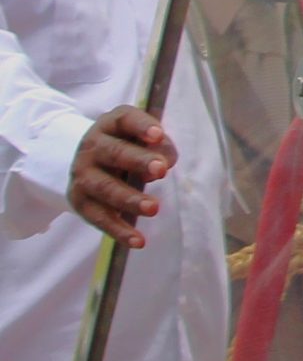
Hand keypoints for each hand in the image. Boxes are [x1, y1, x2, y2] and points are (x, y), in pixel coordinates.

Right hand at [68, 107, 175, 249]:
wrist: (86, 161)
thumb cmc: (125, 145)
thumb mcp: (140, 137)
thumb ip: (159, 146)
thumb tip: (166, 162)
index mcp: (110, 125)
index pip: (125, 119)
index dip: (142, 126)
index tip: (158, 135)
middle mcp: (93, 147)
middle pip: (115, 153)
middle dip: (139, 161)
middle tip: (162, 170)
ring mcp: (83, 174)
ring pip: (106, 188)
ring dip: (130, 199)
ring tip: (154, 208)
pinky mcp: (80, 201)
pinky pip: (99, 217)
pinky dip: (119, 230)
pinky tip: (138, 240)